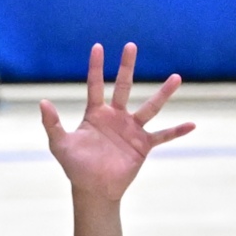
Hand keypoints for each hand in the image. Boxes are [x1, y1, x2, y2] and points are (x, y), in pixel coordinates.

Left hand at [40, 42, 192, 201]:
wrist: (93, 189)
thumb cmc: (75, 167)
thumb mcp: (60, 145)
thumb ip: (52, 124)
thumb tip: (43, 102)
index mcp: (95, 114)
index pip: (95, 85)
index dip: (96, 67)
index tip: (98, 47)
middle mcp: (116, 117)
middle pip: (123, 86)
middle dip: (127, 67)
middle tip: (131, 46)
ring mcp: (131, 129)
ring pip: (150, 107)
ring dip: (163, 94)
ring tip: (177, 78)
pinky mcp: (143, 145)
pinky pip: (163, 136)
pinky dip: (177, 131)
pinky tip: (192, 125)